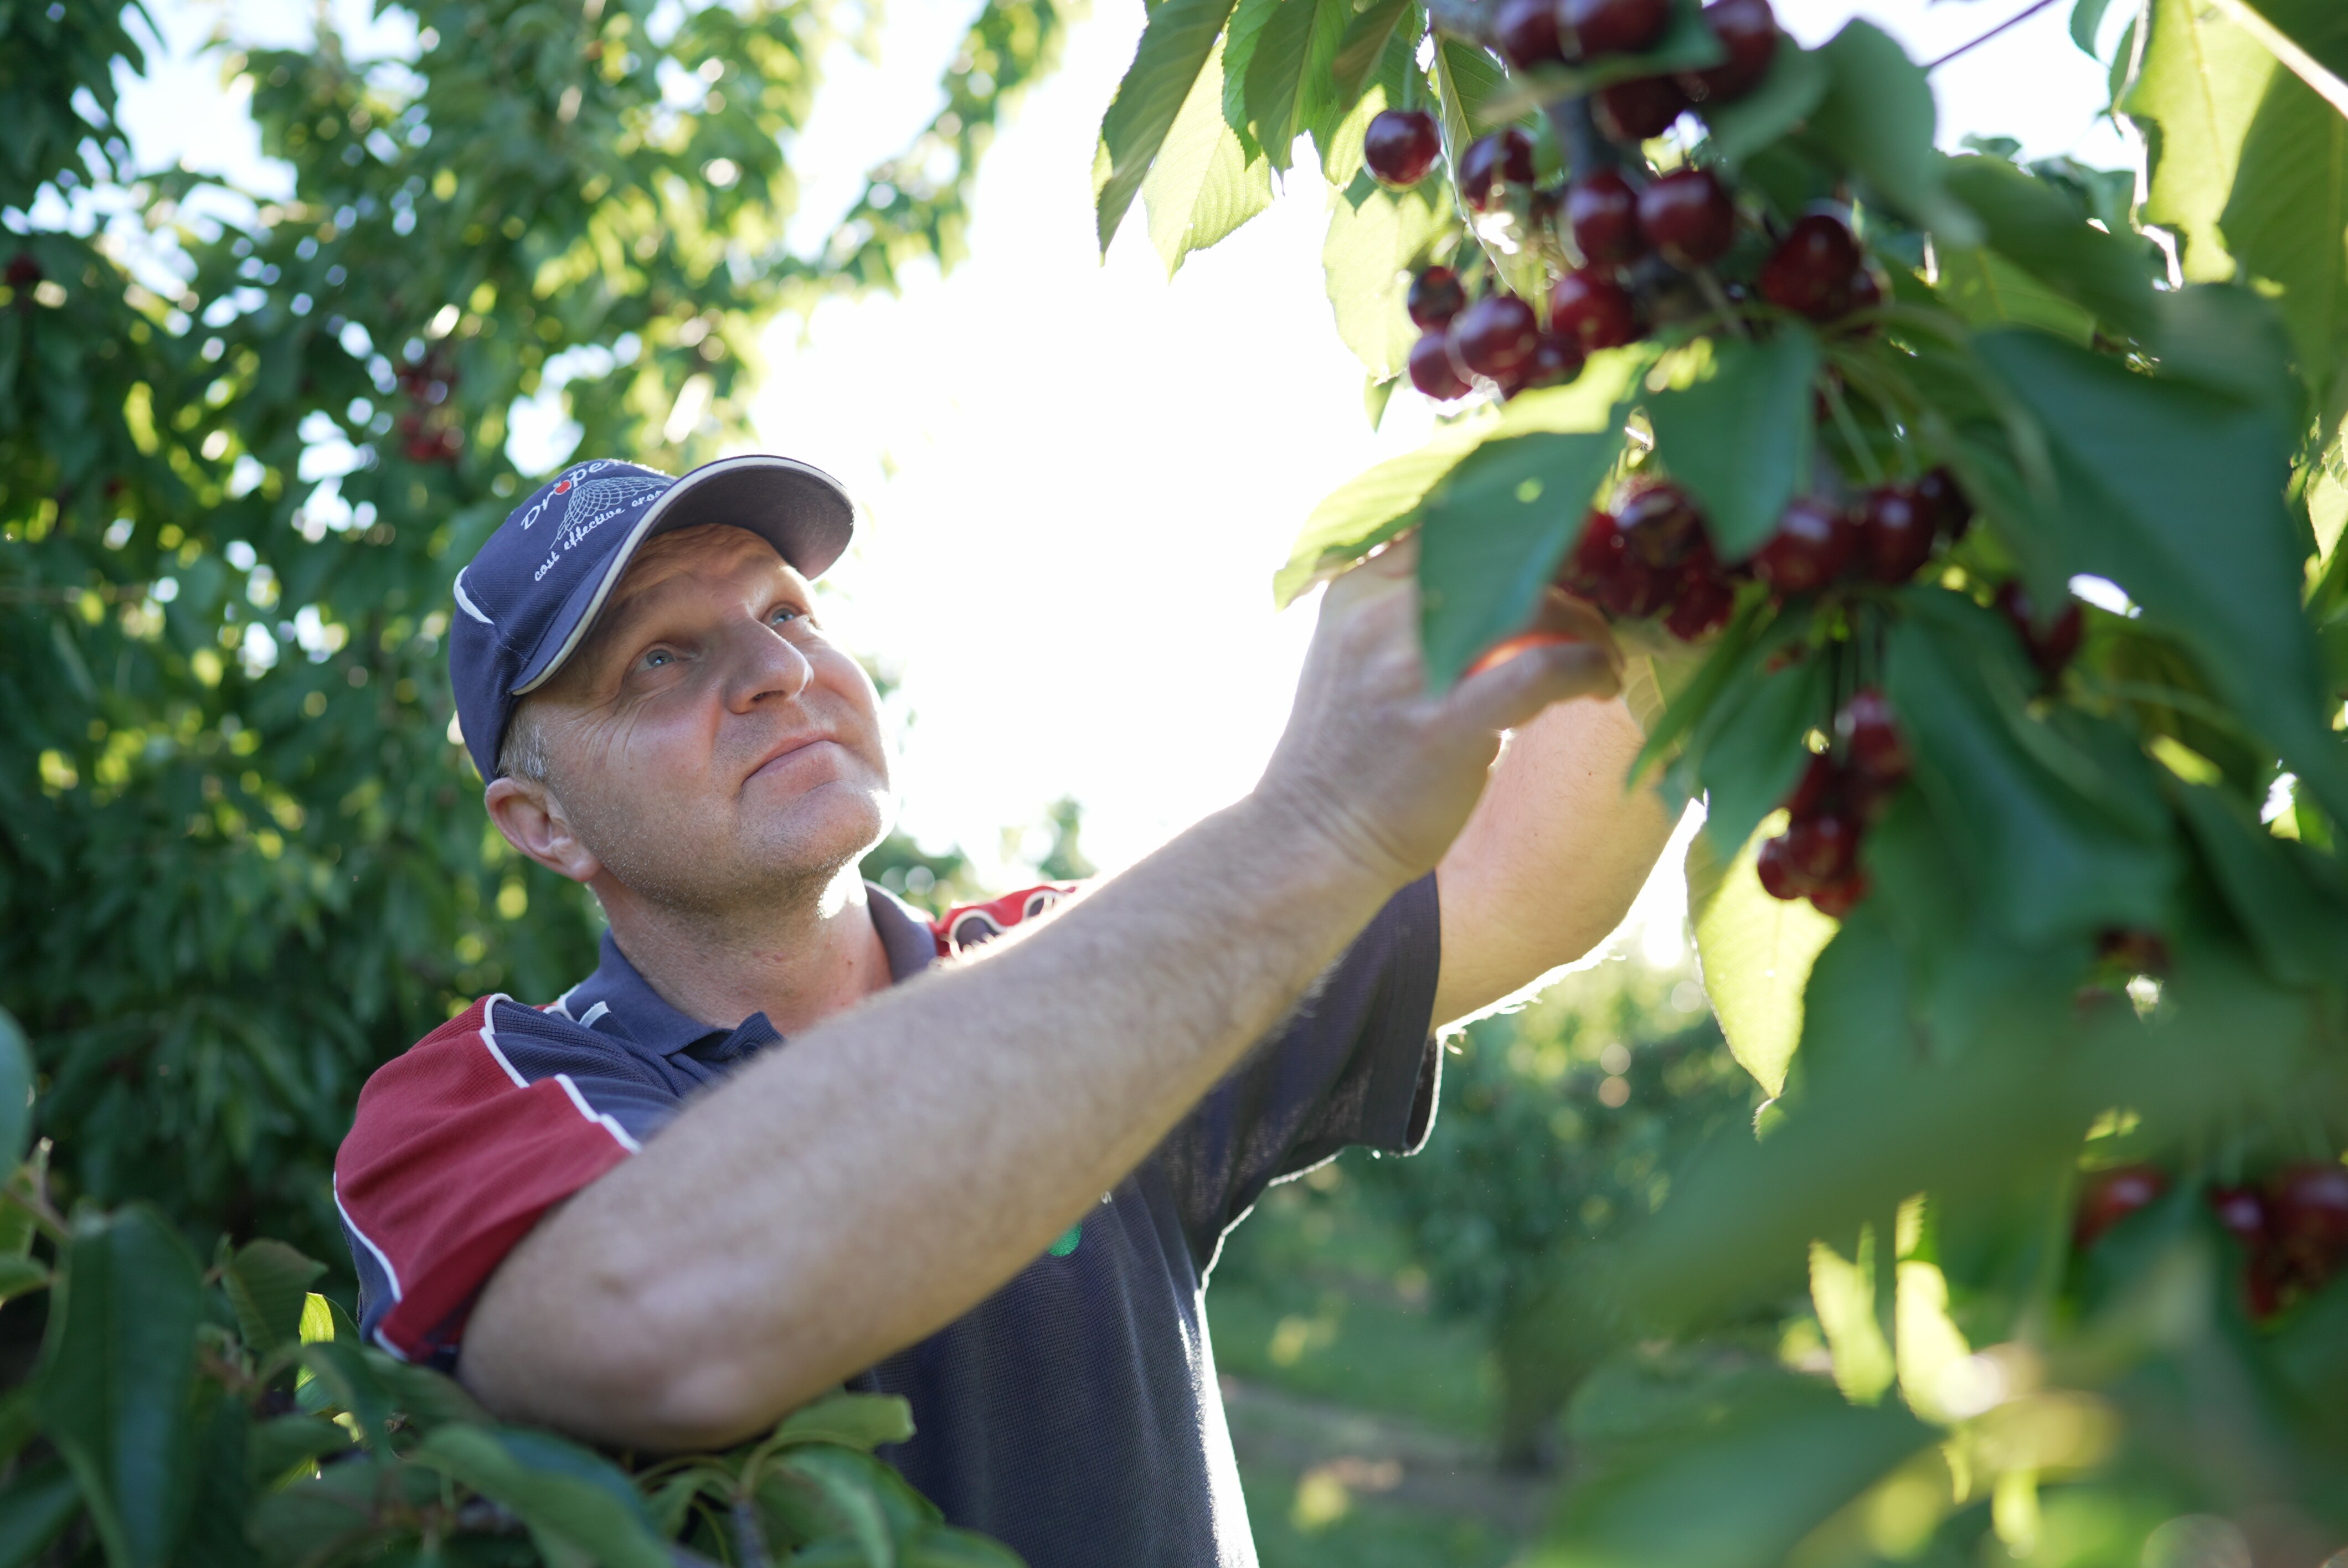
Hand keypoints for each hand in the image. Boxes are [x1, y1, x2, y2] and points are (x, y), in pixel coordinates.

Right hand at [1256, 537, 1623, 888]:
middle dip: (1566, 576)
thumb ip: (1405, 614)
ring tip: (1603, 655)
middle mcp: (1379, 616)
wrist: (1310, 840)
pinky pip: (1543, 669)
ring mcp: (1410, 668)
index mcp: (1357, 592)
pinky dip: (1588, 669)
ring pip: (1533, 605)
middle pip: (1502, 556)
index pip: (1451, 519)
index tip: (1565, 555)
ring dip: (1586, 626)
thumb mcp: (1354, 658)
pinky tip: (1600, 685)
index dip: (1521, 530)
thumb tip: (1495, 584)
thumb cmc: (1345, 757)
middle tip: (1596, 611)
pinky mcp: (1447, 722)